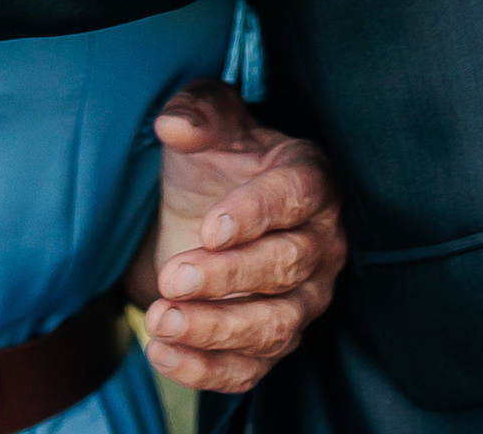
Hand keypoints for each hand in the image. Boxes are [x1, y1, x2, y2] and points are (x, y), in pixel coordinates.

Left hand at [125, 80, 346, 393]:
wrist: (205, 210)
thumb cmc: (218, 156)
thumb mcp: (206, 121)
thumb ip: (196, 112)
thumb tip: (174, 124)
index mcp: (310, 177)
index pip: (296, 196)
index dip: (256, 214)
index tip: (209, 229)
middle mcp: (321, 243)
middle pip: (287, 267)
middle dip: (228, 277)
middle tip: (172, 277)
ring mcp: (304, 299)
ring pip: (274, 326)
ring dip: (215, 330)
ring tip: (161, 319)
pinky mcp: (275, 342)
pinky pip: (250, 369)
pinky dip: (206, 370)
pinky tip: (162, 353)